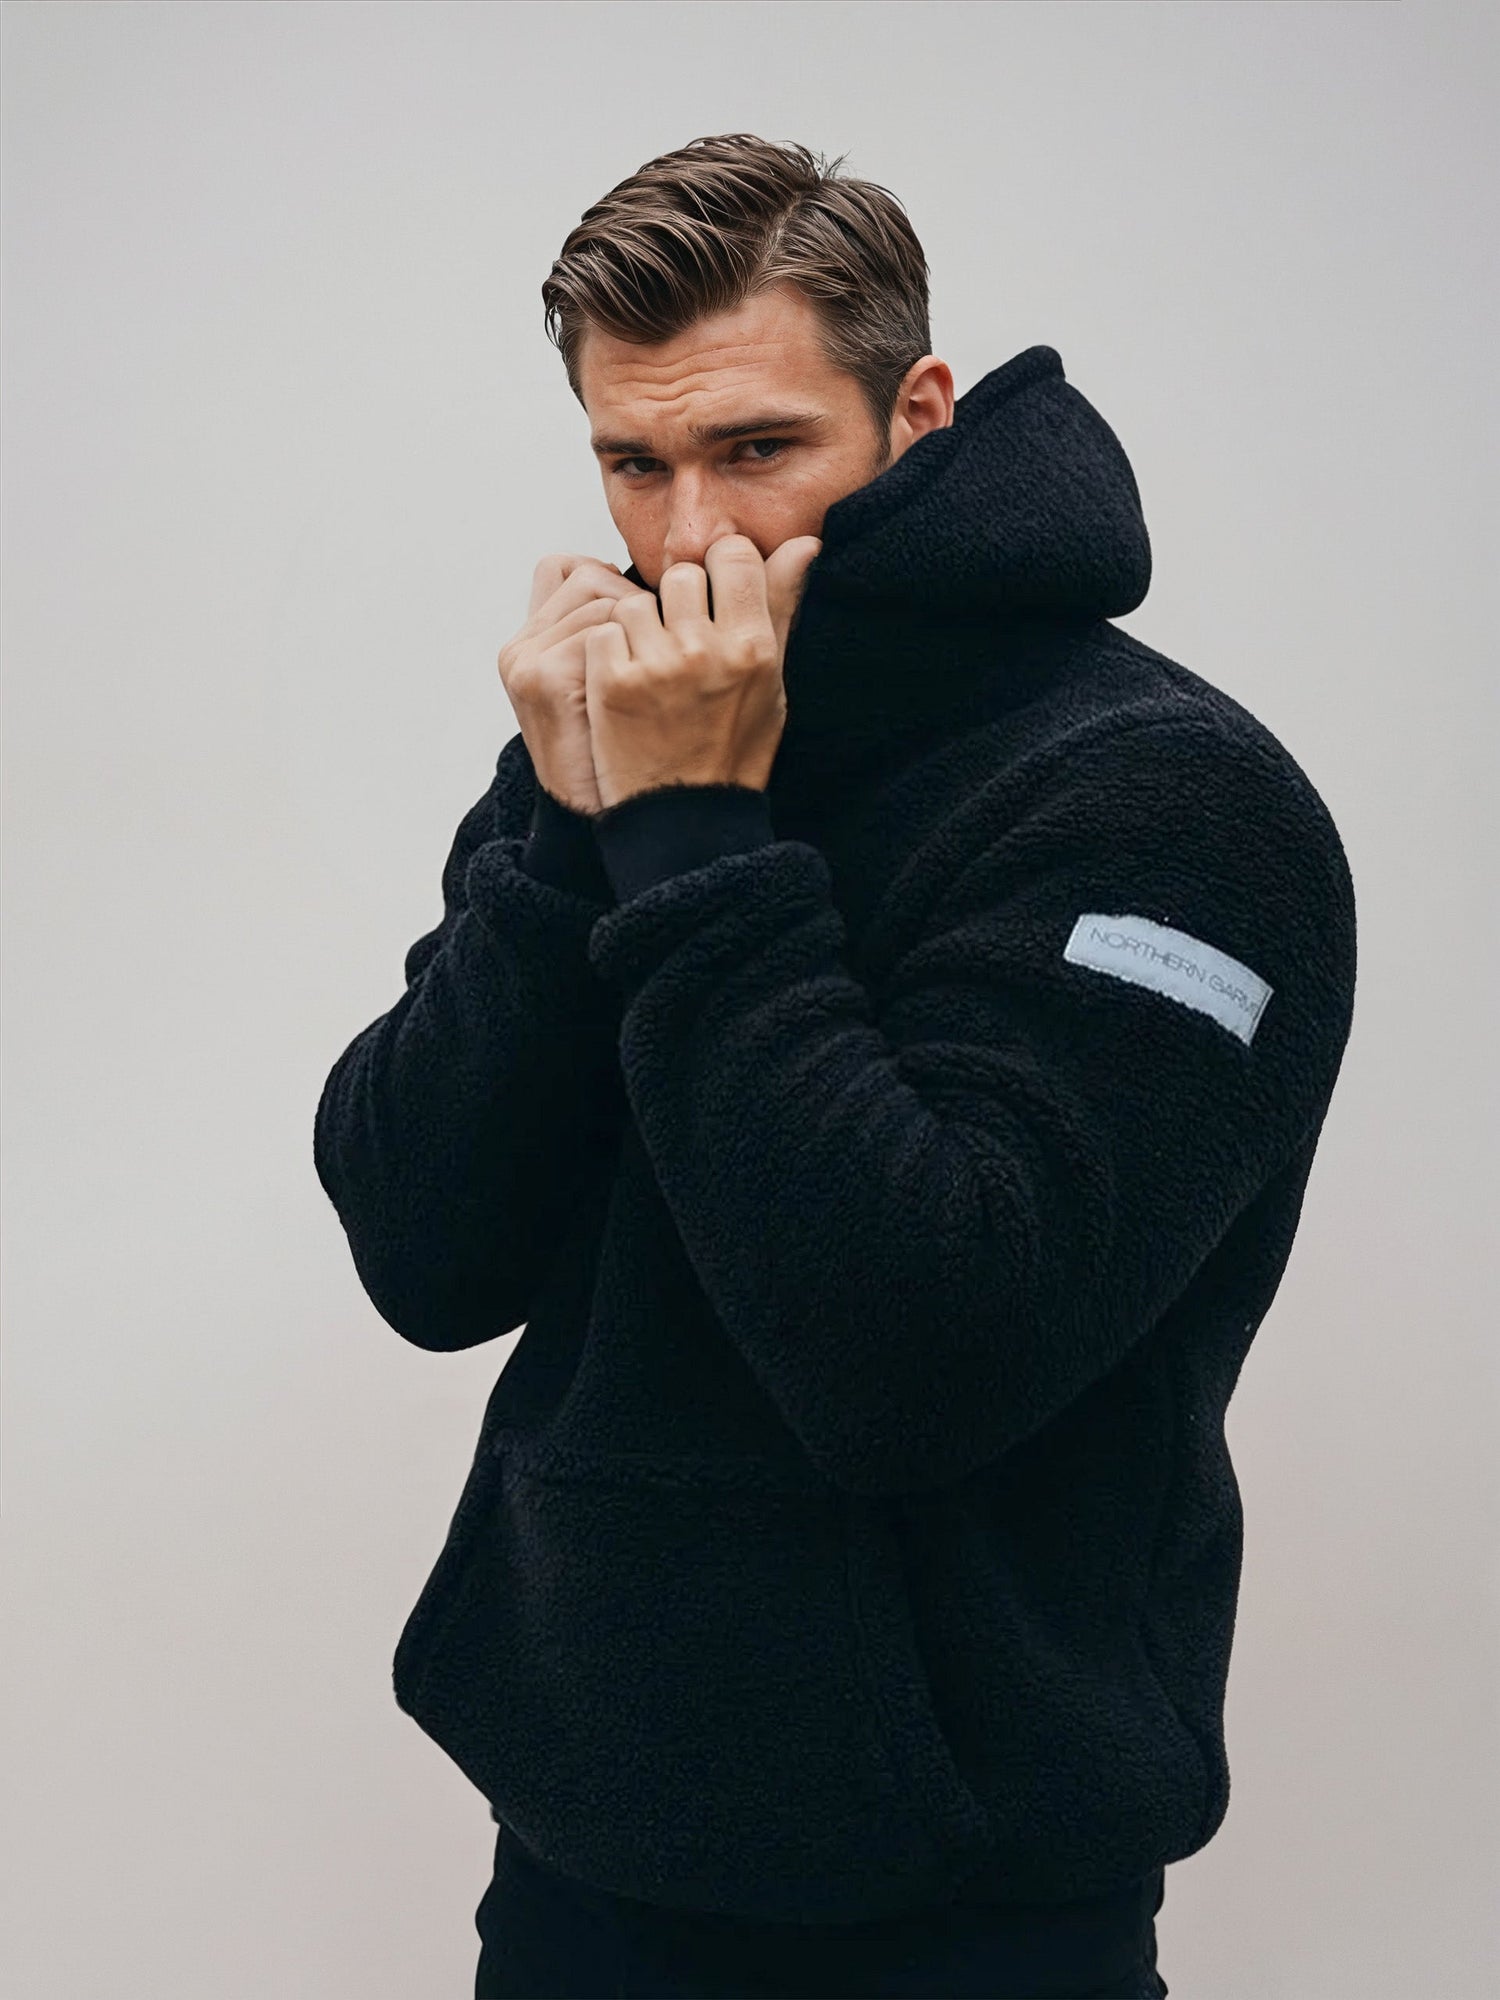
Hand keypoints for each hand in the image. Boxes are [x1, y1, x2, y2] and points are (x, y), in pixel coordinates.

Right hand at [498, 553, 653, 814]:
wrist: (610, 819)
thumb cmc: (628, 754)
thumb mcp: (614, 687)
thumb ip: (621, 633)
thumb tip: (671, 580)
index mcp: (534, 642)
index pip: (567, 569)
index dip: (613, 582)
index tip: (650, 618)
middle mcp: (522, 646)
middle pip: (590, 577)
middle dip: (639, 605)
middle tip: (670, 647)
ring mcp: (527, 661)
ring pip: (602, 601)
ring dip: (647, 630)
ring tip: (663, 676)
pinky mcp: (541, 678)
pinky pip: (604, 632)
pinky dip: (638, 656)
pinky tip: (654, 694)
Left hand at [583, 532, 821, 812]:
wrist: (682, 819)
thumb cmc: (732, 750)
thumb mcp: (771, 683)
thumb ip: (781, 608)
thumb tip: (805, 544)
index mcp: (754, 647)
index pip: (734, 554)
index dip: (720, 570)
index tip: (714, 598)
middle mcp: (707, 650)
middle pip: (682, 574)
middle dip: (677, 603)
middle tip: (678, 645)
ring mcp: (657, 665)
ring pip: (636, 602)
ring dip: (638, 629)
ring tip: (651, 672)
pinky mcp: (612, 681)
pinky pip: (604, 631)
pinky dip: (608, 654)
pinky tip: (625, 688)